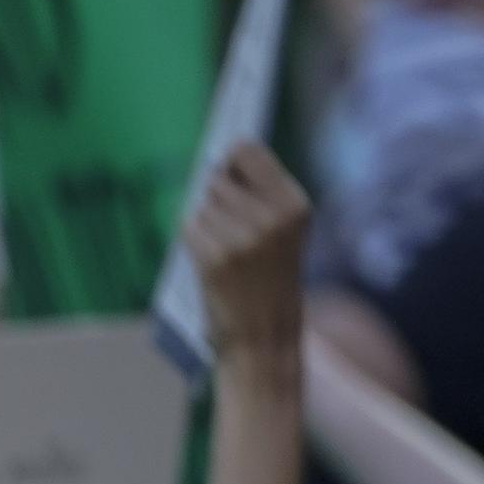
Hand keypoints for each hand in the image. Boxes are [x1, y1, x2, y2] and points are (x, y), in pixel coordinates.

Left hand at [185, 140, 309, 378]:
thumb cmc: (270, 276)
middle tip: (231, 228)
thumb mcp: (283, 229)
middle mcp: (272, 217)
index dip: (230, 160)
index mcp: (294, 203)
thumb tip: (222, 158)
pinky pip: (188, 227)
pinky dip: (193, 240)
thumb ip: (261, 192)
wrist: (265, 333)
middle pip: (218, 179)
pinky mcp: (214, 258)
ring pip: (201, 204)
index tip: (227, 171)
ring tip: (225, 247)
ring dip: (205, 222)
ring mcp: (242, 237)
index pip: (247, 151)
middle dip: (216, 198)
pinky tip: (211, 260)